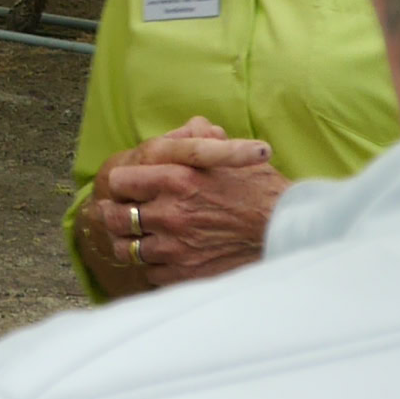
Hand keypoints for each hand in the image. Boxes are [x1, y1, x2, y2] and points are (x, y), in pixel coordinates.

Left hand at [85, 118, 281, 291]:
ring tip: (136, 239)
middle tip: (117, 214)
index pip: (121, 181)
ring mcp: (174, 247)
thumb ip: (207, 139)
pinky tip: (165, 257)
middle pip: (115, 217)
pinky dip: (154, 266)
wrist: (285, 231)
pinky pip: (151, 272)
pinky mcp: (184, 273)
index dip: (123, 183)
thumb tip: (196, 126)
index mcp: (176, 178)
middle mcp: (169, 213)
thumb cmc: (262, 190)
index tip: (126, 187)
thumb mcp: (235, 155)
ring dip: (131, 243)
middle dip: (114, 215)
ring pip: (128, 249)